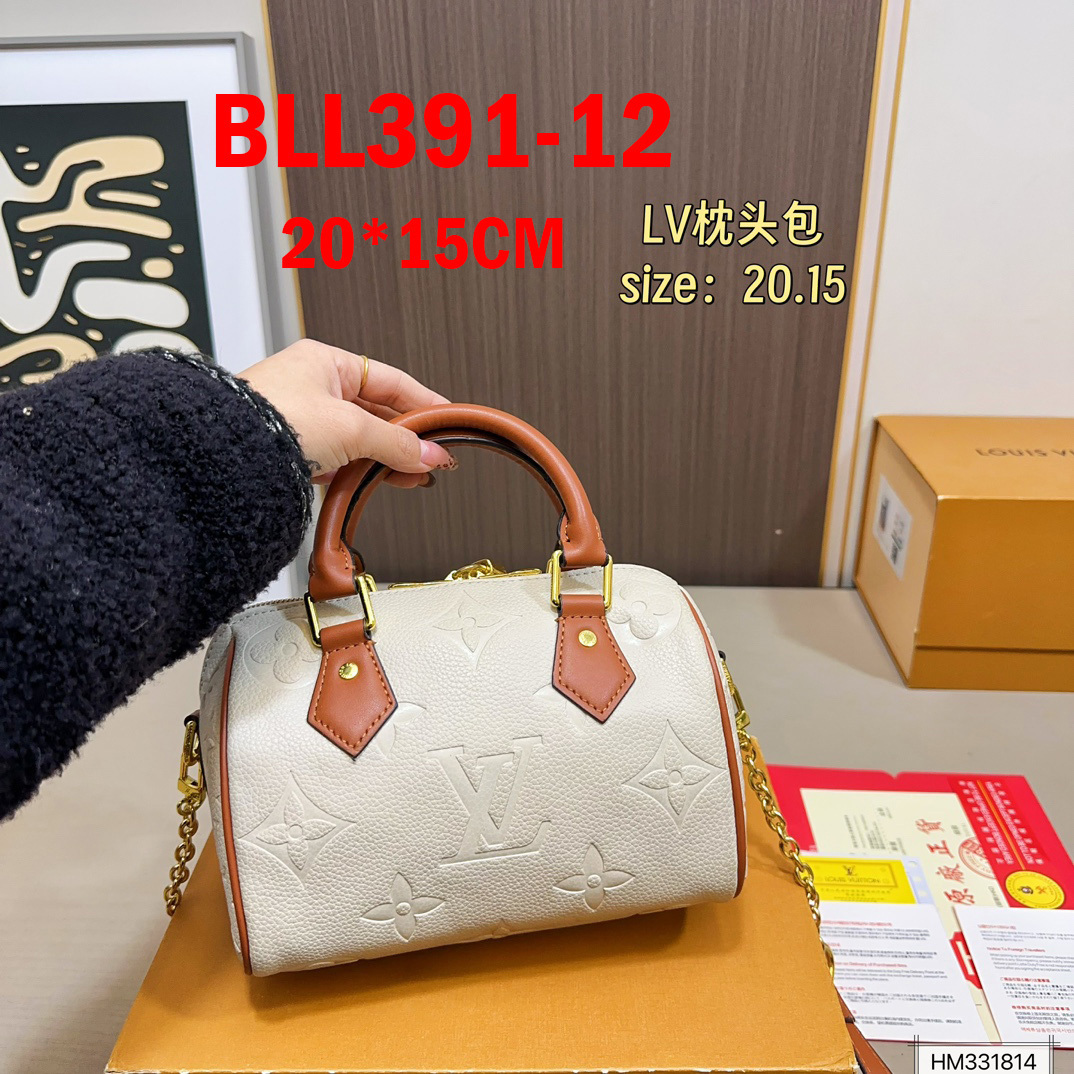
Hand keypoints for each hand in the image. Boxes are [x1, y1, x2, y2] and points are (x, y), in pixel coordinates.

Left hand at [239, 339, 453, 486]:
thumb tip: (429, 454)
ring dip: (385, 458)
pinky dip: (358, 470)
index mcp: (325, 362)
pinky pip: (337, 458)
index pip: (390, 380)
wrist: (223, 457)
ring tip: (411, 476)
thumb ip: (397, 442)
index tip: (447, 423)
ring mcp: (301, 419)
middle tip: (433, 458)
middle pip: (376, 412)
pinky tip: (376, 482)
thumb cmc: (272, 422)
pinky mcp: (291, 450)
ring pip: (357, 439)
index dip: (423, 403)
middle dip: (406, 439)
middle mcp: (312, 386)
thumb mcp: (351, 428)